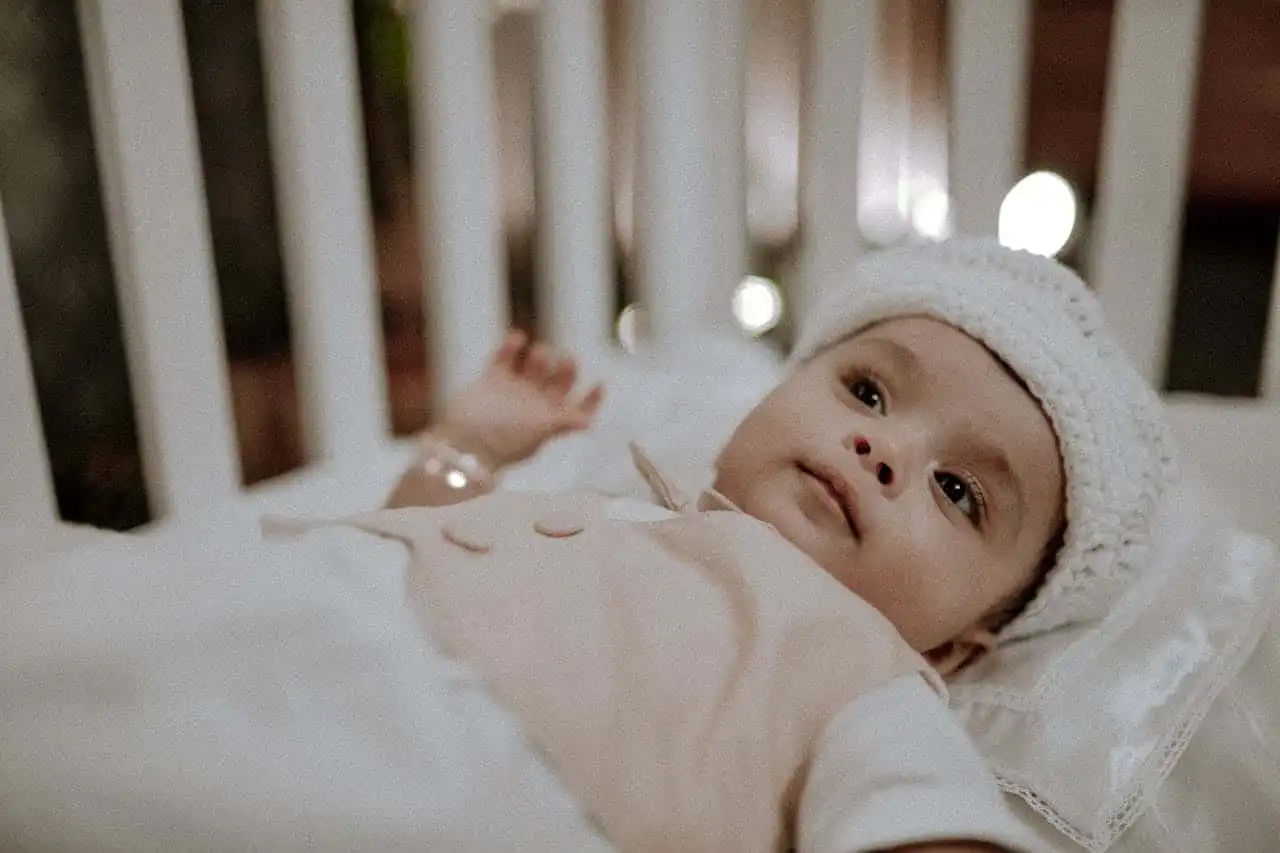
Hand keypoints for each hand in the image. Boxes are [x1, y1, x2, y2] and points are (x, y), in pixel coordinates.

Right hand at [433, 330, 604, 470]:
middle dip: (565, 369)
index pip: (577, 409)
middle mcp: (533, 405)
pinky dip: (511, 346)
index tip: (600, 383)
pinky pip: (505, 358)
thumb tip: (587, 423)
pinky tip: (517, 338)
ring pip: (534, 366)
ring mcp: (512, 392)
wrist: (463, 442)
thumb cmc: (503, 441)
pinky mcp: (490, 381)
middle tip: (567, 359)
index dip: (591, 398)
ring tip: (537, 354)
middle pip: (558, 382)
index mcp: (549, 420)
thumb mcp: (539, 431)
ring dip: (540, 356)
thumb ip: (563, 422)